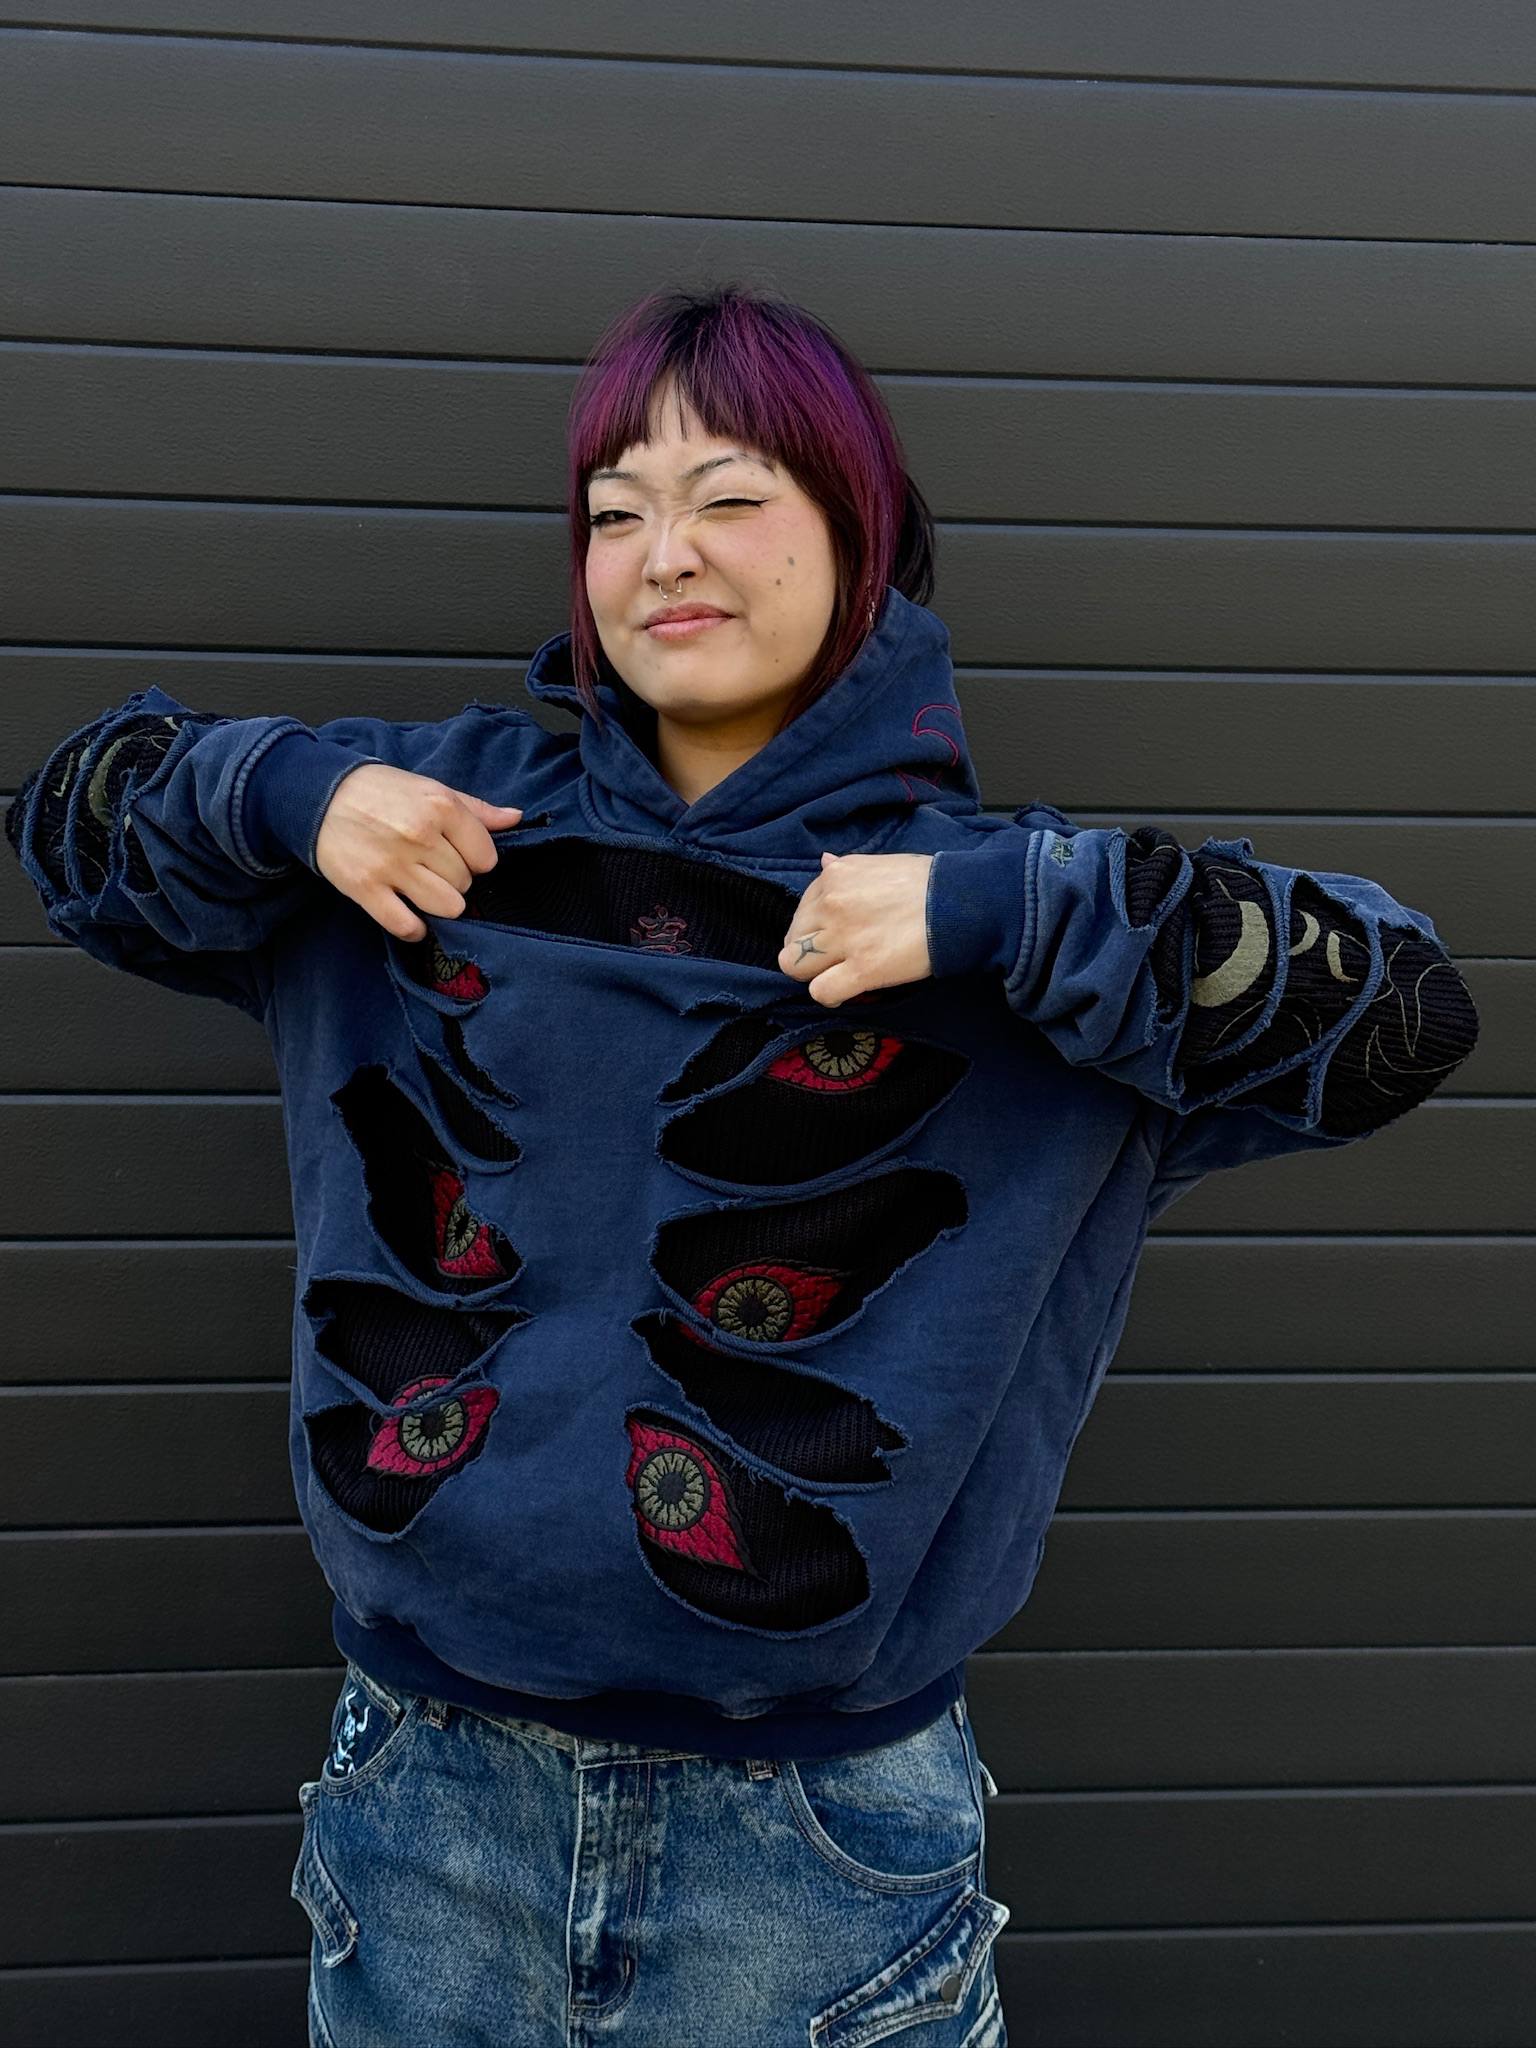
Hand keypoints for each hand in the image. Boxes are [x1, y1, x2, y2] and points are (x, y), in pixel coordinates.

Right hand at [313, 762, 523, 940]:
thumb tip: (515, 818)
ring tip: (422, 888)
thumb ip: (475, 808)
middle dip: (453, 879)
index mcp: (440, 807)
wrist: (318, 795)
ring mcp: (393, 865)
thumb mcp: (429, 788)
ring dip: (438, 903)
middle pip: (465, 883)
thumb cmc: (378, 791)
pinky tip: (409, 914)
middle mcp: (420, 836)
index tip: (456, 853)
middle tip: (430, 866)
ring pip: (447, 907)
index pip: (486, 857)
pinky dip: (413, 928)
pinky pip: (406, 926)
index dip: (475, 859)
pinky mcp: (366, 888)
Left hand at [777, 850, 934, 1005]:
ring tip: (837, 973)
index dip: (816, 927)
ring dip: (813, 973)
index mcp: (834, 876)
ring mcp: (844, 937)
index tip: (836, 934)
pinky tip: (847, 989)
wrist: (960, 902)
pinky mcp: (862, 968)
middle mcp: (831, 904)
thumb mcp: (881, 863)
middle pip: (792, 940)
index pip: (802, 910)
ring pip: (794, 966)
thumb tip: (824, 861)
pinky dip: (831, 994)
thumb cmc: (928, 882)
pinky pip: (821, 992)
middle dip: (808, 951)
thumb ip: (846, 868)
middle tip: (834, 957)